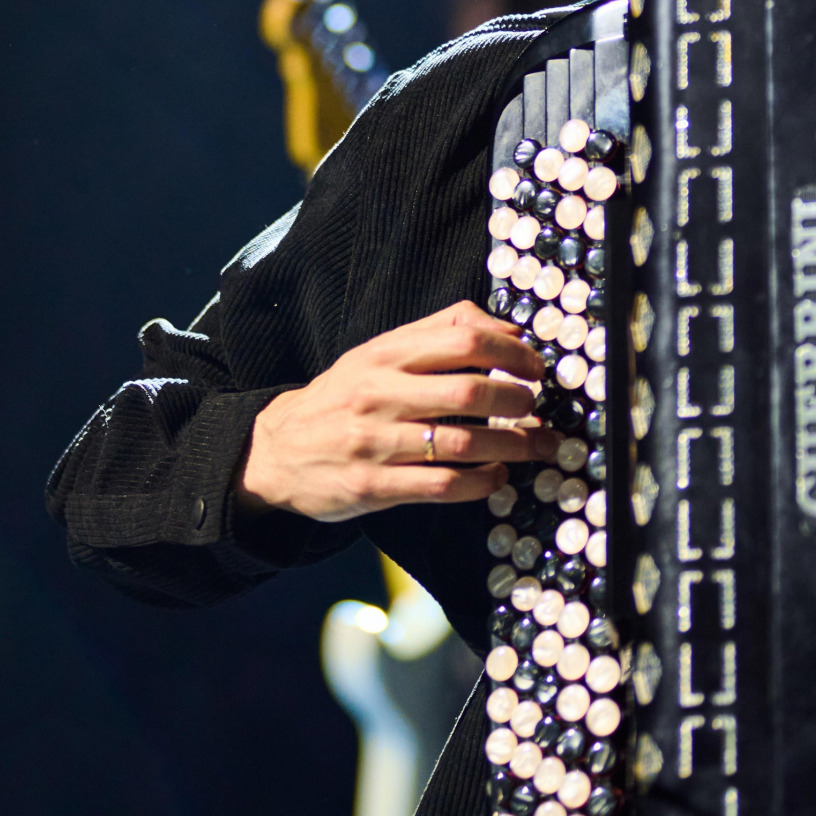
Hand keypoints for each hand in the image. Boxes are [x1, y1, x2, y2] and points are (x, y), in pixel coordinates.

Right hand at [239, 301, 558, 521]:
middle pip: (470, 391)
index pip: (463, 338)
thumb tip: (507, 329)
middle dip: (519, 402)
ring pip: (464, 443)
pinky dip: (482, 483)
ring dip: (513, 447)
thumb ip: (436, 334)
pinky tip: (496, 477)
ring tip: (534, 447)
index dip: (512, 351)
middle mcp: (380, 392)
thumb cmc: (342, 396)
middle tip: (537, 411)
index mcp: (386, 352)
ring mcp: (375, 441)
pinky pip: (443, 486)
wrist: (277, 449)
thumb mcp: (378, 353)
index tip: (535, 368)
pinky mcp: (373, 486)